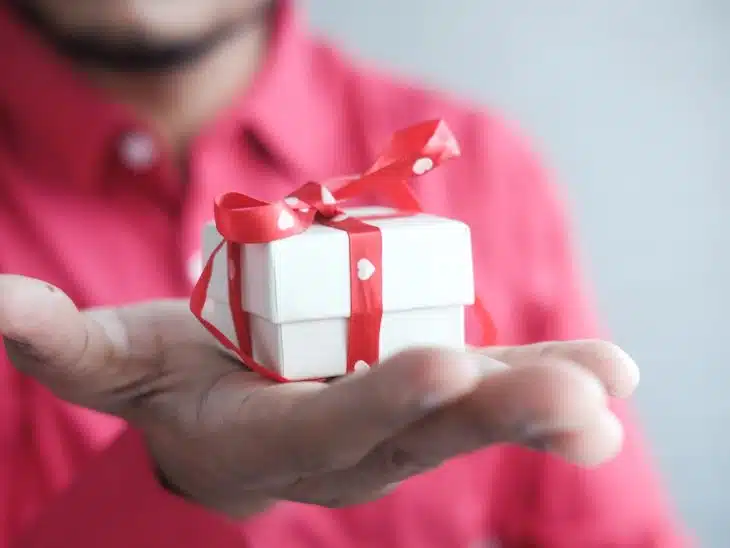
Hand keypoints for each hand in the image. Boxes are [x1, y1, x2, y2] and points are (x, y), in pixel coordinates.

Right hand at [0, 275, 638, 516]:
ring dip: (544, 401)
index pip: (328, 430)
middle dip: (498, 412)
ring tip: (612, 387)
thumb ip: (58, 340)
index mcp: (268, 442)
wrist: (226, 412)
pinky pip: (488, 388)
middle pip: (425, 433)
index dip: (380, 401)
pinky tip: (608, 373)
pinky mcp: (428, 394)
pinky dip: (544, 377)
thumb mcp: (114, 362)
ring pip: (473, 417)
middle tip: (579, 402)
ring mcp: (397, 424)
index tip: (443, 366)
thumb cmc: (172, 383)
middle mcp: (345, 446)